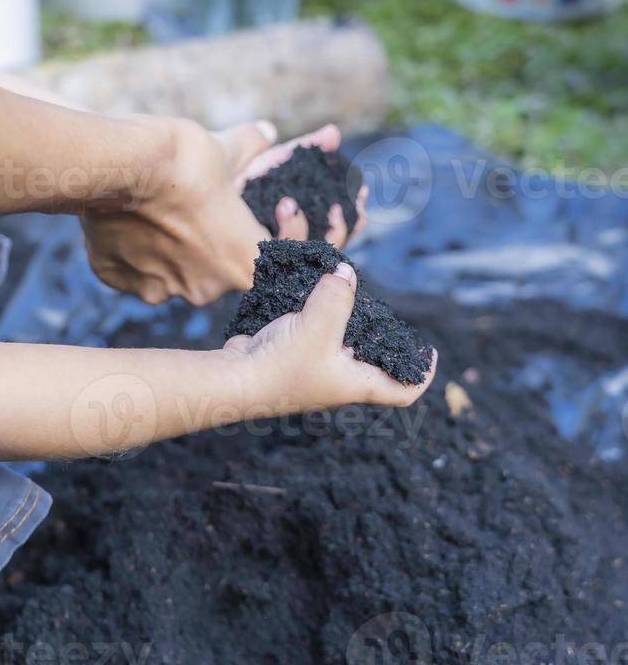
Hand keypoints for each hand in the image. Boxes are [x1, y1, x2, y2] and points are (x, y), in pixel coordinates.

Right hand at [81, 118, 365, 306]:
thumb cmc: (183, 161)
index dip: (285, 229)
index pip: (276, 256)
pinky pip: (133, 268)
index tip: (280, 205)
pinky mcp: (119, 281)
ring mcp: (160, 290)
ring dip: (173, 246)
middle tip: (203, 204)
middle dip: (217, 237)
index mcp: (243, 263)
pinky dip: (135, 249)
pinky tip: (130, 218)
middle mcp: (205, 290)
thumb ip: (252, 147)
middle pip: (219, 265)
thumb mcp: (226, 149)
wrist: (119, 166)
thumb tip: (266, 133)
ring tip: (161, 208)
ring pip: (173, 269)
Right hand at [224, 263, 436, 414]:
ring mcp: (316, 366)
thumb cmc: (282, 365)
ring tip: (353, 292)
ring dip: (349, 318)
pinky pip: (317, 331)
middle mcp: (340, 378)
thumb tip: (346, 273)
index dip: (423, 375)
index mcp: (357, 384)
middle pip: (374, 360)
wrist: (234, 378)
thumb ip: (337, 296)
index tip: (430, 353)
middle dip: (383, 336)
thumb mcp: (318, 325)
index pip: (404, 391)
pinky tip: (317, 292)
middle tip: (387, 310)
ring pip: (344, 341)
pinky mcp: (294, 352)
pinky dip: (321, 313)